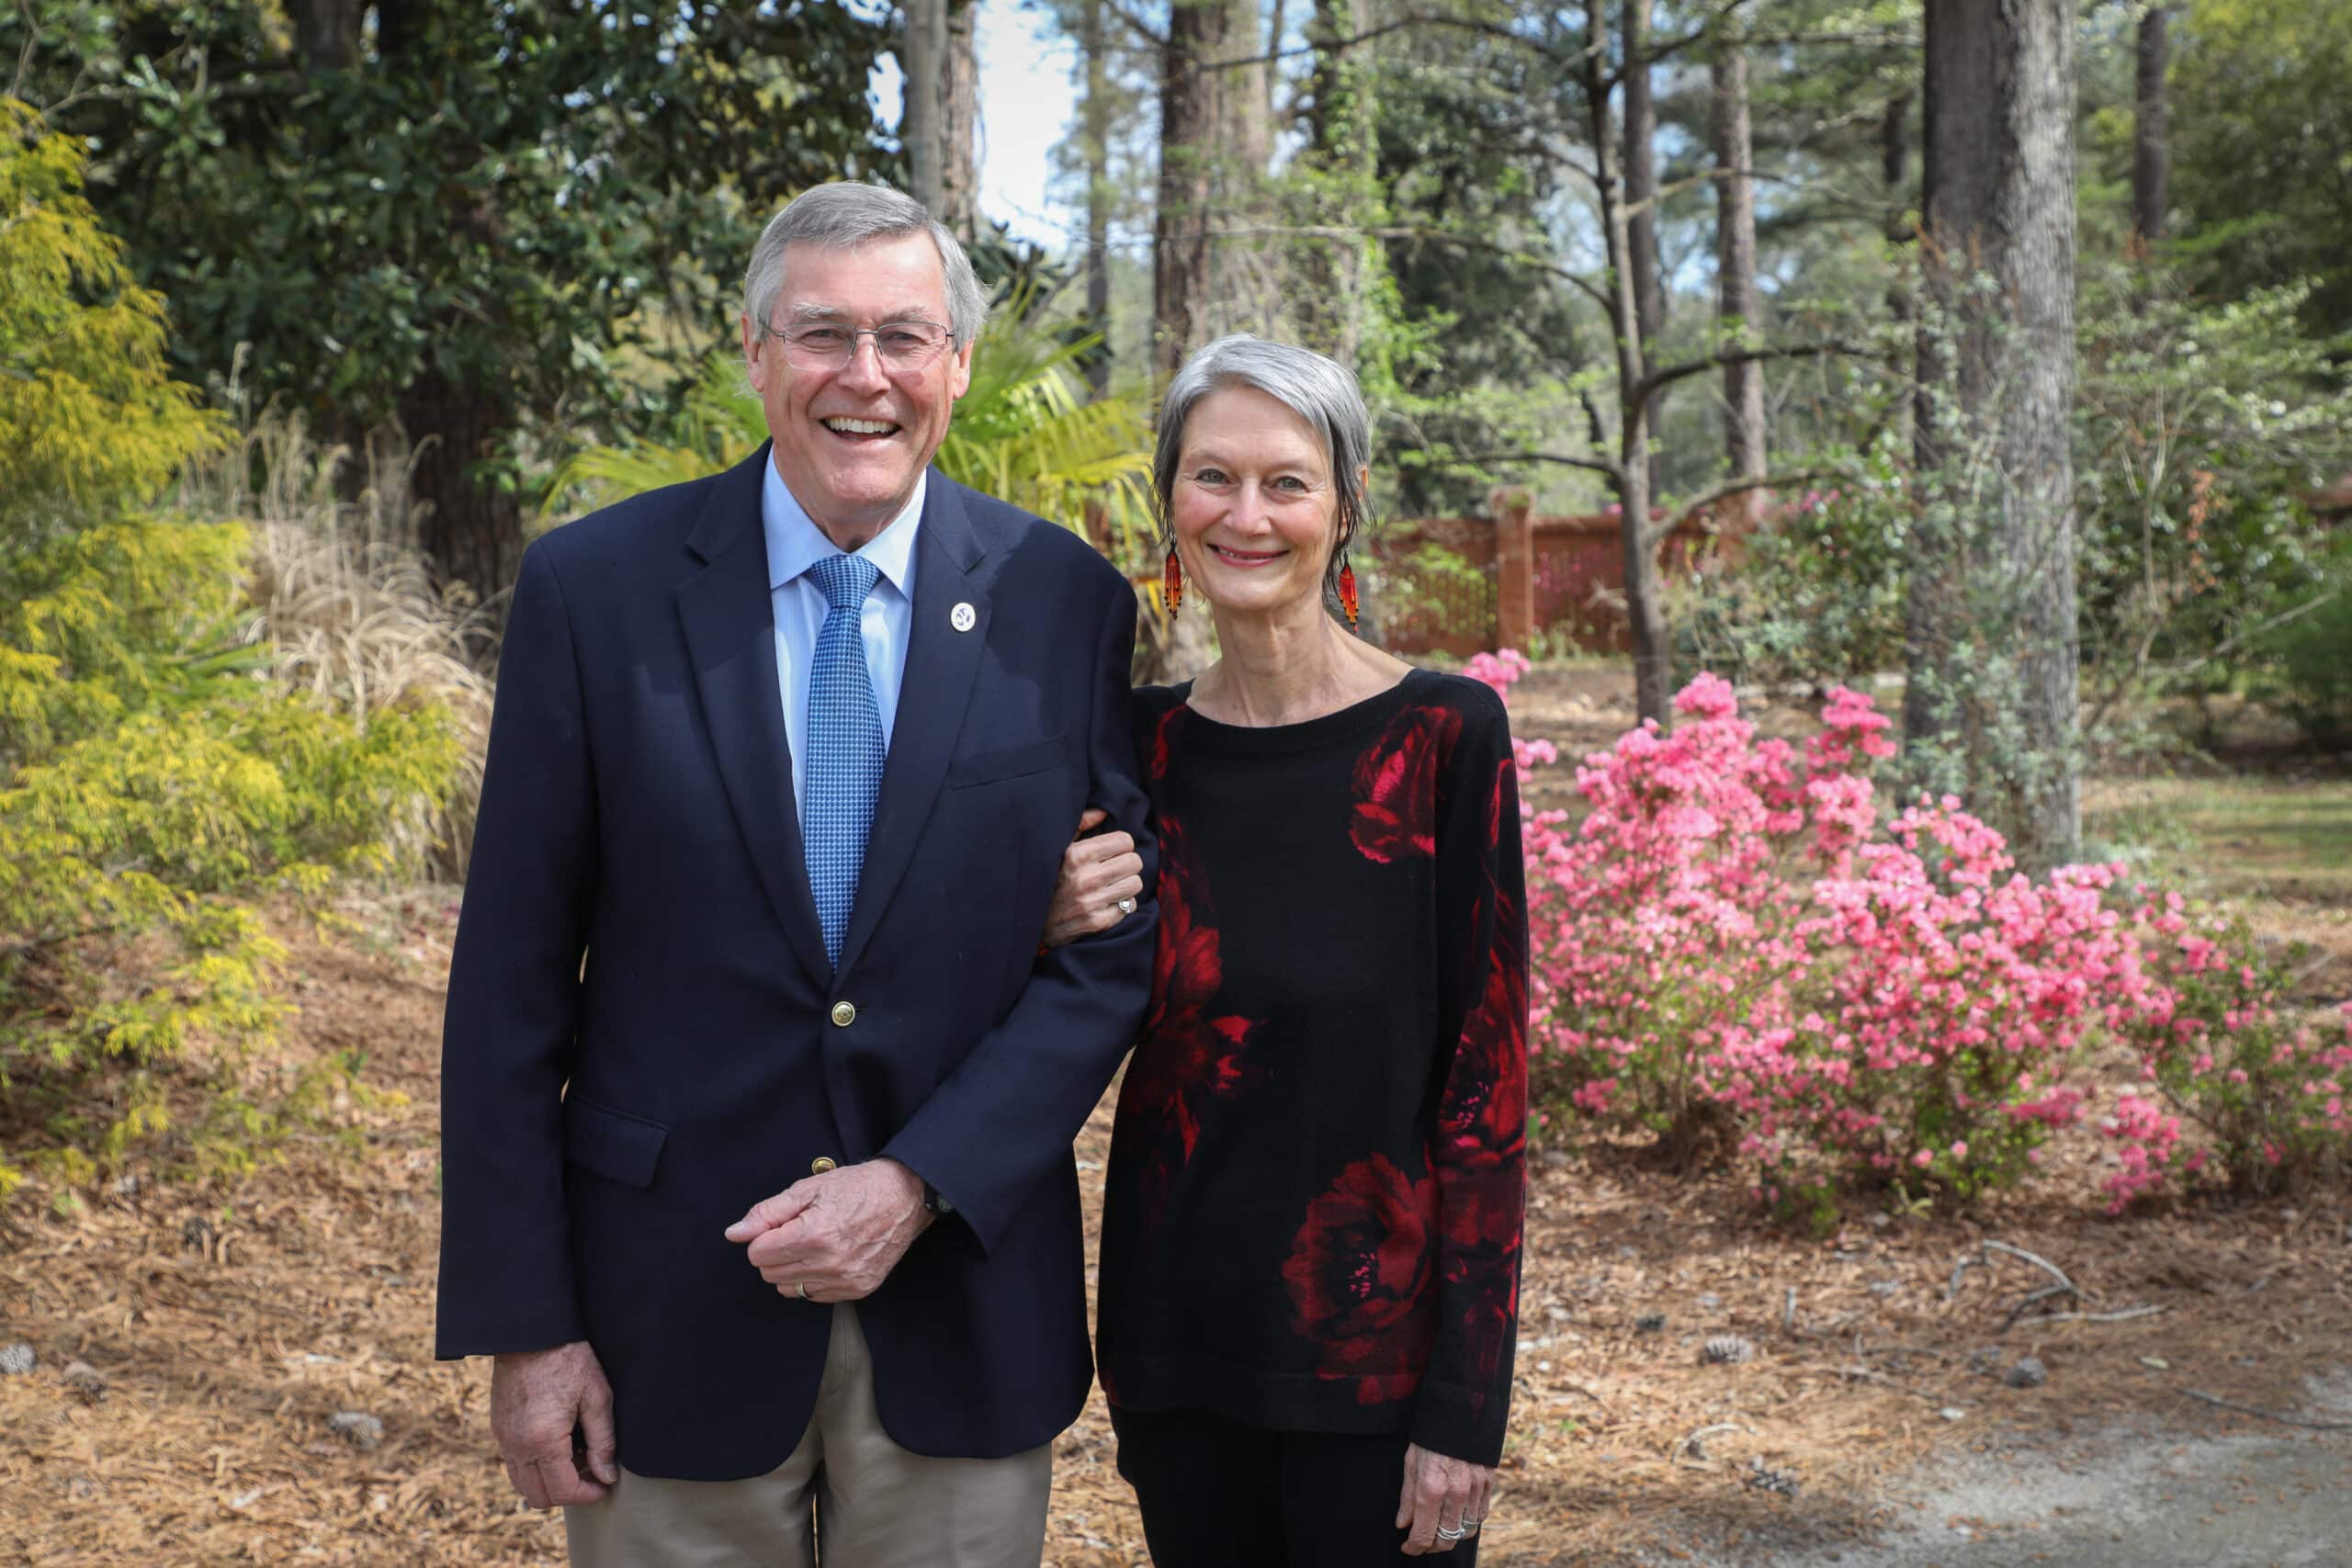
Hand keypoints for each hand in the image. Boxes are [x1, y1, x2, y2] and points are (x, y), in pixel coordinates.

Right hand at [491, 1339, 616, 1508]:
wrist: (532, 1331)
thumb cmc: (569, 1358)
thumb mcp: (597, 1396)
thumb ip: (603, 1442)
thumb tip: (607, 1476)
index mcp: (542, 1440)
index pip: (563, 1491)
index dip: (588, 1495)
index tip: (605, 1485)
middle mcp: (516, 1446)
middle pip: (539, 1497)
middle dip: (568, 1493)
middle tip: (592, 1472)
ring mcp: (503, 1439)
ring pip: (523, 1485)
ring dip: (549, 1482)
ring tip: (576, 1458)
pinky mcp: (498, 1429)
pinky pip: (514, 1465)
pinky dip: (535, 1468)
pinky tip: (558, 1445)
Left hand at [723, 1158, 930, 1301]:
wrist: (904, 1197)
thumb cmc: (857, 1188)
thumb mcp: (807, 1189)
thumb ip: (767, 1213)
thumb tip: (735, 1233)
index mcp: (813, 1235)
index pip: (757, 1254)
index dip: (763, 1237)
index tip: (781, 1225)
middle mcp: (829, 1263)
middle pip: (770, 1274)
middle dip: (775, 1253)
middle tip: (797, 1232)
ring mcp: (845, 1280)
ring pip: (789, 1289)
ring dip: (792, 1269)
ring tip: (813, 1245)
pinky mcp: (858, 1289)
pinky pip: (814, 1296)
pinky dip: (813, 1279)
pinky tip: (828, 1258)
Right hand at [1040, 808, 1142, 947]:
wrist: (1032, 921)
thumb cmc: (1049, 877)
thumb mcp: (1058, 847)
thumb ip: (1080, 824)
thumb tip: (1103, 811)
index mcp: (1077, 854)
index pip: (1125, 841)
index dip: (1120, 845)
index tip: (1111, 852)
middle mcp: (1086, 878)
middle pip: (1135, 862)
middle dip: (1126, 864)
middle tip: (1114, 869)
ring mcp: (1093, 902)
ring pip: (1136, 884)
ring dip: (1126, 884)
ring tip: (1111, 885)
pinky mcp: (1099, 922)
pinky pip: (1130, 906)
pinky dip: (1122, 904)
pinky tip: (1106, 902)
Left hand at [1396, 1443, 1493, 1554]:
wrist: (1459, 1410)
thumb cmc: (1429, 1437)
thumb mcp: (1411, 1463)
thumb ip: (1407, 1498)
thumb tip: (1402, 1524)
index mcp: (1431, 1488)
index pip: (1423, 1535)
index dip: (1414, 1547)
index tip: (1407, 1547)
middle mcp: (1455, 1493)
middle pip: (1447, 1540)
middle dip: (1432, 1546)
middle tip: (1423, 1541)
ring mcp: (1475, 1490)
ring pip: (1466, 1532)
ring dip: (1451, 1535)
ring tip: (1439, 1528)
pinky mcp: (1487, 1484)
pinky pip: (1480, 1516)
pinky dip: (1468, 1522)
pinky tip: (1457, 1515)